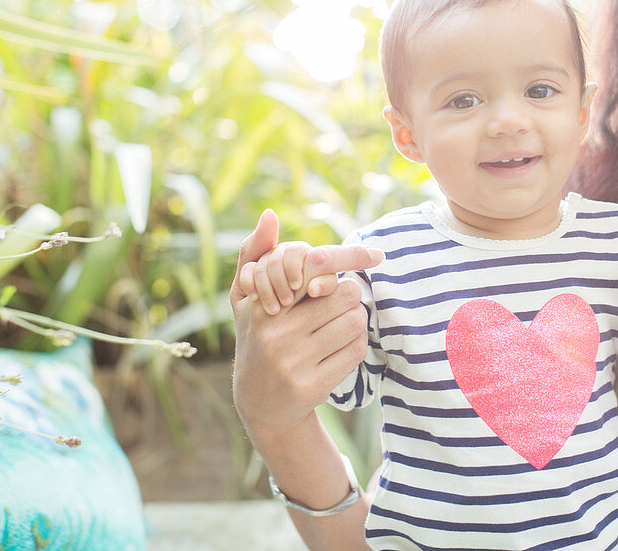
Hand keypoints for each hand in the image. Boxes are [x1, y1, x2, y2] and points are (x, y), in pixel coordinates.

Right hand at [230, 210, 382, 429]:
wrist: (260, 402)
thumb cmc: (256, 337)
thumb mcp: (245, 298)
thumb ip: (254, 253)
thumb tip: (269, 214)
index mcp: (263, 307)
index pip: (314, 271)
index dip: (343, 261)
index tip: (372, 256)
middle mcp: (276, 334)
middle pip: (343, 294)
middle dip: (347, 295)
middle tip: (340, 300)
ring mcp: (294, 362)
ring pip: (354, 321)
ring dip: (355, 318)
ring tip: (340, 321)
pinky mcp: (313, 385)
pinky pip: (356, 350)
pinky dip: (356, 343)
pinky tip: (340, 345)